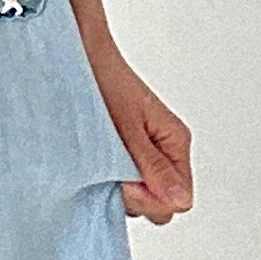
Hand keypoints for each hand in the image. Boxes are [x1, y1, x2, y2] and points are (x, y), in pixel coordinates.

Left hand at [85, 36, 193, 222]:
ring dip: (118, 187)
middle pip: (161, 202)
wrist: (79, 57)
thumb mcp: (128, 128)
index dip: (153, 199)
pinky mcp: (122, 155)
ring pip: (140, 195)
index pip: (181, 198)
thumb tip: (180, 200)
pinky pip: (123, 182)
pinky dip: (107, 180)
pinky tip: (92, 164)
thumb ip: (152, 166)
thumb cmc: (103, 82)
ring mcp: (142, 155)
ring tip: (98, 160)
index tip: (127, 182)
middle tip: (110, 171)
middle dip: (136, 197)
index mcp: (175, 142)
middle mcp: (163, 152)